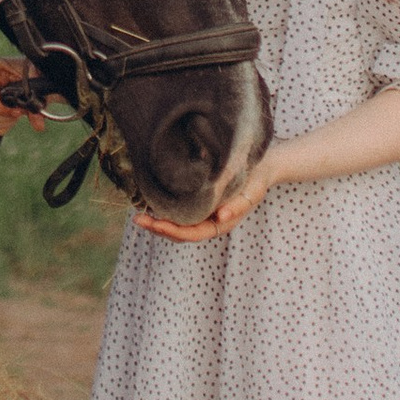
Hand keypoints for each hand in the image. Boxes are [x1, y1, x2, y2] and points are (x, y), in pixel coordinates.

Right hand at [0, 54, 47, 137]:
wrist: (33, 74)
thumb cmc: (32, 71)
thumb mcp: (38, 77)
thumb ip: (38, 97)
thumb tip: (38, 125)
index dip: (0, 107)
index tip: (18, 111)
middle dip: (4, 117)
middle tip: (20, 113)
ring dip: (3, 123)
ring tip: (16, 114)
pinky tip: (10, 119)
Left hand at [136, 143, 286, 238]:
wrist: (262, 165)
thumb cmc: (257, 179)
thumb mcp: (251, 192)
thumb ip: (238, 206)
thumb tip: (221, 218)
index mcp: (221, 224)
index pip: (192, 234)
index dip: (172, 231)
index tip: (155, 223)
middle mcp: (210, 221)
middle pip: (180, 232)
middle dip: (158, 228)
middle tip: (137, 219)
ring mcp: (203, 213)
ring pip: (177, 224)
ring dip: (158, 221)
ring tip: (138, 214)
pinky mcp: (199, 202)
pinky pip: (179, 210)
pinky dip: (164, 209)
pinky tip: (150, 201)